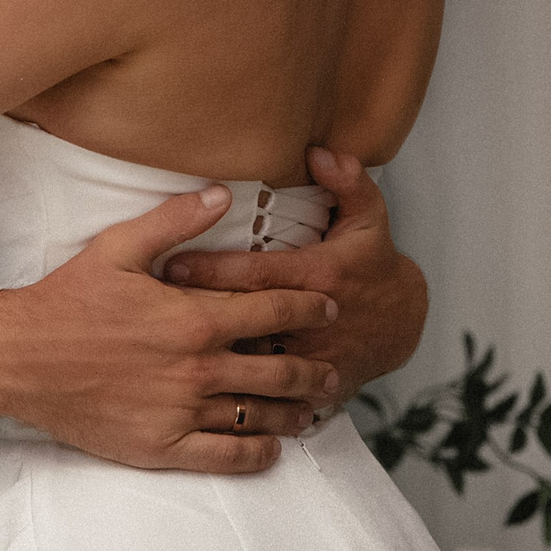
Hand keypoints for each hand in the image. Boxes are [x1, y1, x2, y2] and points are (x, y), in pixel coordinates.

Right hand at [0, 186, 342, 472]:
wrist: (19, 358)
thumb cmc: (68, 299)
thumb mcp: (118, 248)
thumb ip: (176, 220)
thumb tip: (223, 193)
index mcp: (192, 317)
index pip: (273, 311)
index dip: (310, 307)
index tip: (330, 307)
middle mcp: (196, 368)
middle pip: (279, 370)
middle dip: (314, 369)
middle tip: (332, 369)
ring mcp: (181, 411)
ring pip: (259, 417)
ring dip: (294, 413)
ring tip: (311, 410)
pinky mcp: (162, 446)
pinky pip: (226, 457)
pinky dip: (257, 455)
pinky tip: (270, 449)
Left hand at [162, 149, 426, 400]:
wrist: (402, 325)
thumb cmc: (372, 264)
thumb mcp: (369, 217)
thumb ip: (346, 181)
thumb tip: (319, 151)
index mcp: (320, 275)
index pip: (258, 274)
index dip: (215, 269)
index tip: (172, 265)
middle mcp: (313, 321)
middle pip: (247, 322)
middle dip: (198, 316)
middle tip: (148, 310)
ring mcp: (312, 361)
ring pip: (252, 366)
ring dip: (210, 361)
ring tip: (159, 356)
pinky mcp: (311, 390)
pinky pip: (269, 399)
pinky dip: (235, 398)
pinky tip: (192, 397)